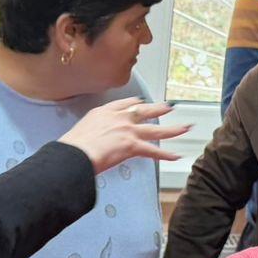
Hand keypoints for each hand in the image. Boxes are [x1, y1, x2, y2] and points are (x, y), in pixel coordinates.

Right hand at [59, 99, 188, 174]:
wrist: (75, 153)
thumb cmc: (73, 146)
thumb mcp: (81, 130)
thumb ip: (92, 131)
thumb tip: (92, 139)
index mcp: (104, 112)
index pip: (124, 104)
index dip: (135, 103)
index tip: (140, 102)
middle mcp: (119, 118)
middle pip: (144, 111)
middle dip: (158, 109)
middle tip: (169, 107)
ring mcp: (128, 131)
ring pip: (155, 130)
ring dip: (173, 129)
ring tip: (185, 127)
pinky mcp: (132, 146)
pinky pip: (153, 151)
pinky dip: (166, 155)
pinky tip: (176, 156)